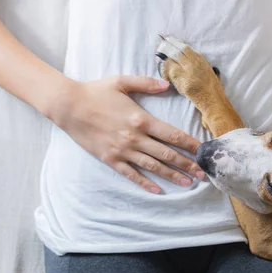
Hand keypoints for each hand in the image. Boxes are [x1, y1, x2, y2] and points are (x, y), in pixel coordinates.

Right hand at [47, 75, 204, 193]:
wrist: (68, 106)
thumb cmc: (95, 92)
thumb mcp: (122, 82)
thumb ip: (147, 83)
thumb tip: (167, 85)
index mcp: (141, 119)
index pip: (173, 135)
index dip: (191, 144)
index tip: (203, 152)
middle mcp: (135, 138)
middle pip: (167, 154)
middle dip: (187, 164)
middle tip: (203, 173)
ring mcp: (123, 151)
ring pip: (153, 167)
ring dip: (172, 176)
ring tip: (188, 183)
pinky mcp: (111, 159)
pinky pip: (131, 174)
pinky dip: (145, 183)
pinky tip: (158, 190)